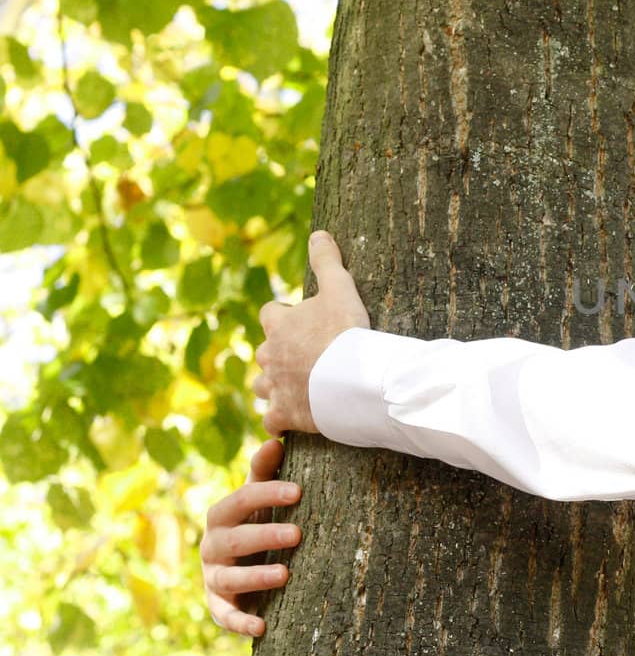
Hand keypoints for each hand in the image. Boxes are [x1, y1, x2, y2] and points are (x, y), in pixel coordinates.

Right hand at [201, 438, 302, 636]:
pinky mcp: (218, 605)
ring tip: (285, 576)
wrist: (238, 567)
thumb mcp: (258, 500)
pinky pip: (224, 616)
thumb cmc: (253, 524)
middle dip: (264, 535)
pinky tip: (261, 627)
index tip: (299, 492)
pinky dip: (240, 622)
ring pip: (228, 578)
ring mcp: (213, 577)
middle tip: (298, 534)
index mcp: (221, 515)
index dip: (268, 494)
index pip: (241, 500)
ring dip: (255, 577)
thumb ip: (264, 473)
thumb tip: (276, 439)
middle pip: (233, 540)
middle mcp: (212, 546)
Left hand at [254, 230, 369, 435]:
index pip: (270, 314)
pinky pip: (272, 421)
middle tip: (306, 358)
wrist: (351, 377)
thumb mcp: (340, 288)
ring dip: (274, 387)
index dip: (283, 317)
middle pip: (263, 353)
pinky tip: (292, 421)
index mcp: (279, 324)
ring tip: (297, 389)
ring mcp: (274, 386)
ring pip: (262, 387)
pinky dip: (279, 420)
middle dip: (278, 355)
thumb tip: (318, 233)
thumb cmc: (345, 332)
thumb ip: (327, 261)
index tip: (301, 322)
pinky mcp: (283, 414)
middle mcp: (268, 355)